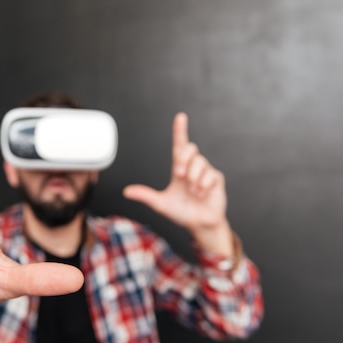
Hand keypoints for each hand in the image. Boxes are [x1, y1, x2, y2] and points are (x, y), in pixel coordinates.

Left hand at [123, 112, 232, 254]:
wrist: (199, 225)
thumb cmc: (181, 213)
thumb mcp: (161, 204)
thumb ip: (145, 196)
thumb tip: (126, 191)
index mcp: (179, 169)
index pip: (179, 145)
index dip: (180, 130)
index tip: (180, 117)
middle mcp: (193, 167)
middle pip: (190, 148)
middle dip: (183, 160)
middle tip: (180, 176)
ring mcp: (206, 172)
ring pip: (199, 163)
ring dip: (194, 180)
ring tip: (194, 193)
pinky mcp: (217, 178)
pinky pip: (210, 175)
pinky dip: (203, 186)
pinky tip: (203, 194)